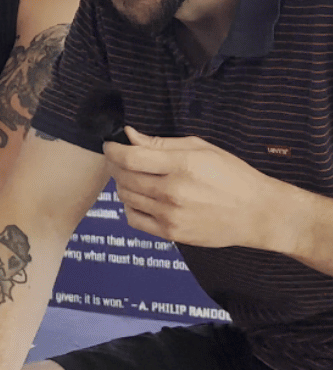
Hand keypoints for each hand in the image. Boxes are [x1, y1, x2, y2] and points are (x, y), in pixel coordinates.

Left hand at [103, 126, 283, 249]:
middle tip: (120, 159)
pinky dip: (131, 207)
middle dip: (115, 165)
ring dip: (123, 184)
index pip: (129, 157)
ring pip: (126, 197)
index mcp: (182, 165)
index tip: (110, 145)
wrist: (258, 213)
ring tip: (136, 178)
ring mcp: (171, 215)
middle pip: (123, 177)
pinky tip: (142, 199)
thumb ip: (161, 143)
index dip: (112, 149)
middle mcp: (173, 192)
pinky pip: (134, 220)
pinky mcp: (172, 234)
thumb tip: (129, 135)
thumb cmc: (232, 176)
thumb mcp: (201, 148)